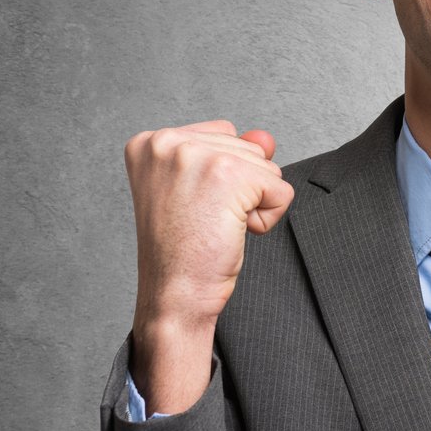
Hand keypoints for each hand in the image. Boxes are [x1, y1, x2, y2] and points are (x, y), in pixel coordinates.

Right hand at [125, 120, 293, 410]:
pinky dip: (268, 218)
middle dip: (242, 190)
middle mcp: (165, 142)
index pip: (224, 135)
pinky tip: (232, 233)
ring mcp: (195, 155)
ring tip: (215, 226)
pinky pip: (280, 189)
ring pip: (267, 166)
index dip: (225, 178)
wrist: (175, 294)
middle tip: (204, 221)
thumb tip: (266, 137)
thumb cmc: (184, 250)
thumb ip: (234, 155)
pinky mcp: (227, 174)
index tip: (193, 206)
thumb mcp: (205, 192)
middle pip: (249, 149)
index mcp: (149, 142)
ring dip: (254, 204)